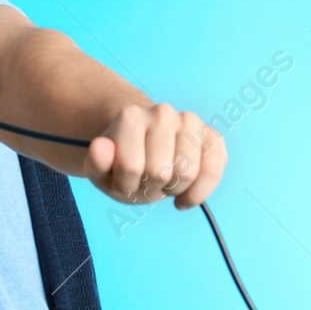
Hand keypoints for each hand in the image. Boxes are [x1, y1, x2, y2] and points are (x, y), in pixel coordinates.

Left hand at [84, 103, 226, 209]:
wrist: (144, 149)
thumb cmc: (121, 164)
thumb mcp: (101, 170)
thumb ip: (96, 162)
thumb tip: (99, 146)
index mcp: (130, 116)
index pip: (130, 167)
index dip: (125, 185)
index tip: (123, 181)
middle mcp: (162, 112)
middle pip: (160, 172)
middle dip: (150, 187)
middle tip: (144, 181)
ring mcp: (190, 121)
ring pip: (188, 174)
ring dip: (174, 190)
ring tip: (163, 182)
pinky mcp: (212, 136)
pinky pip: (214, 171)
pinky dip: (199, 193)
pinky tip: (185, 197)